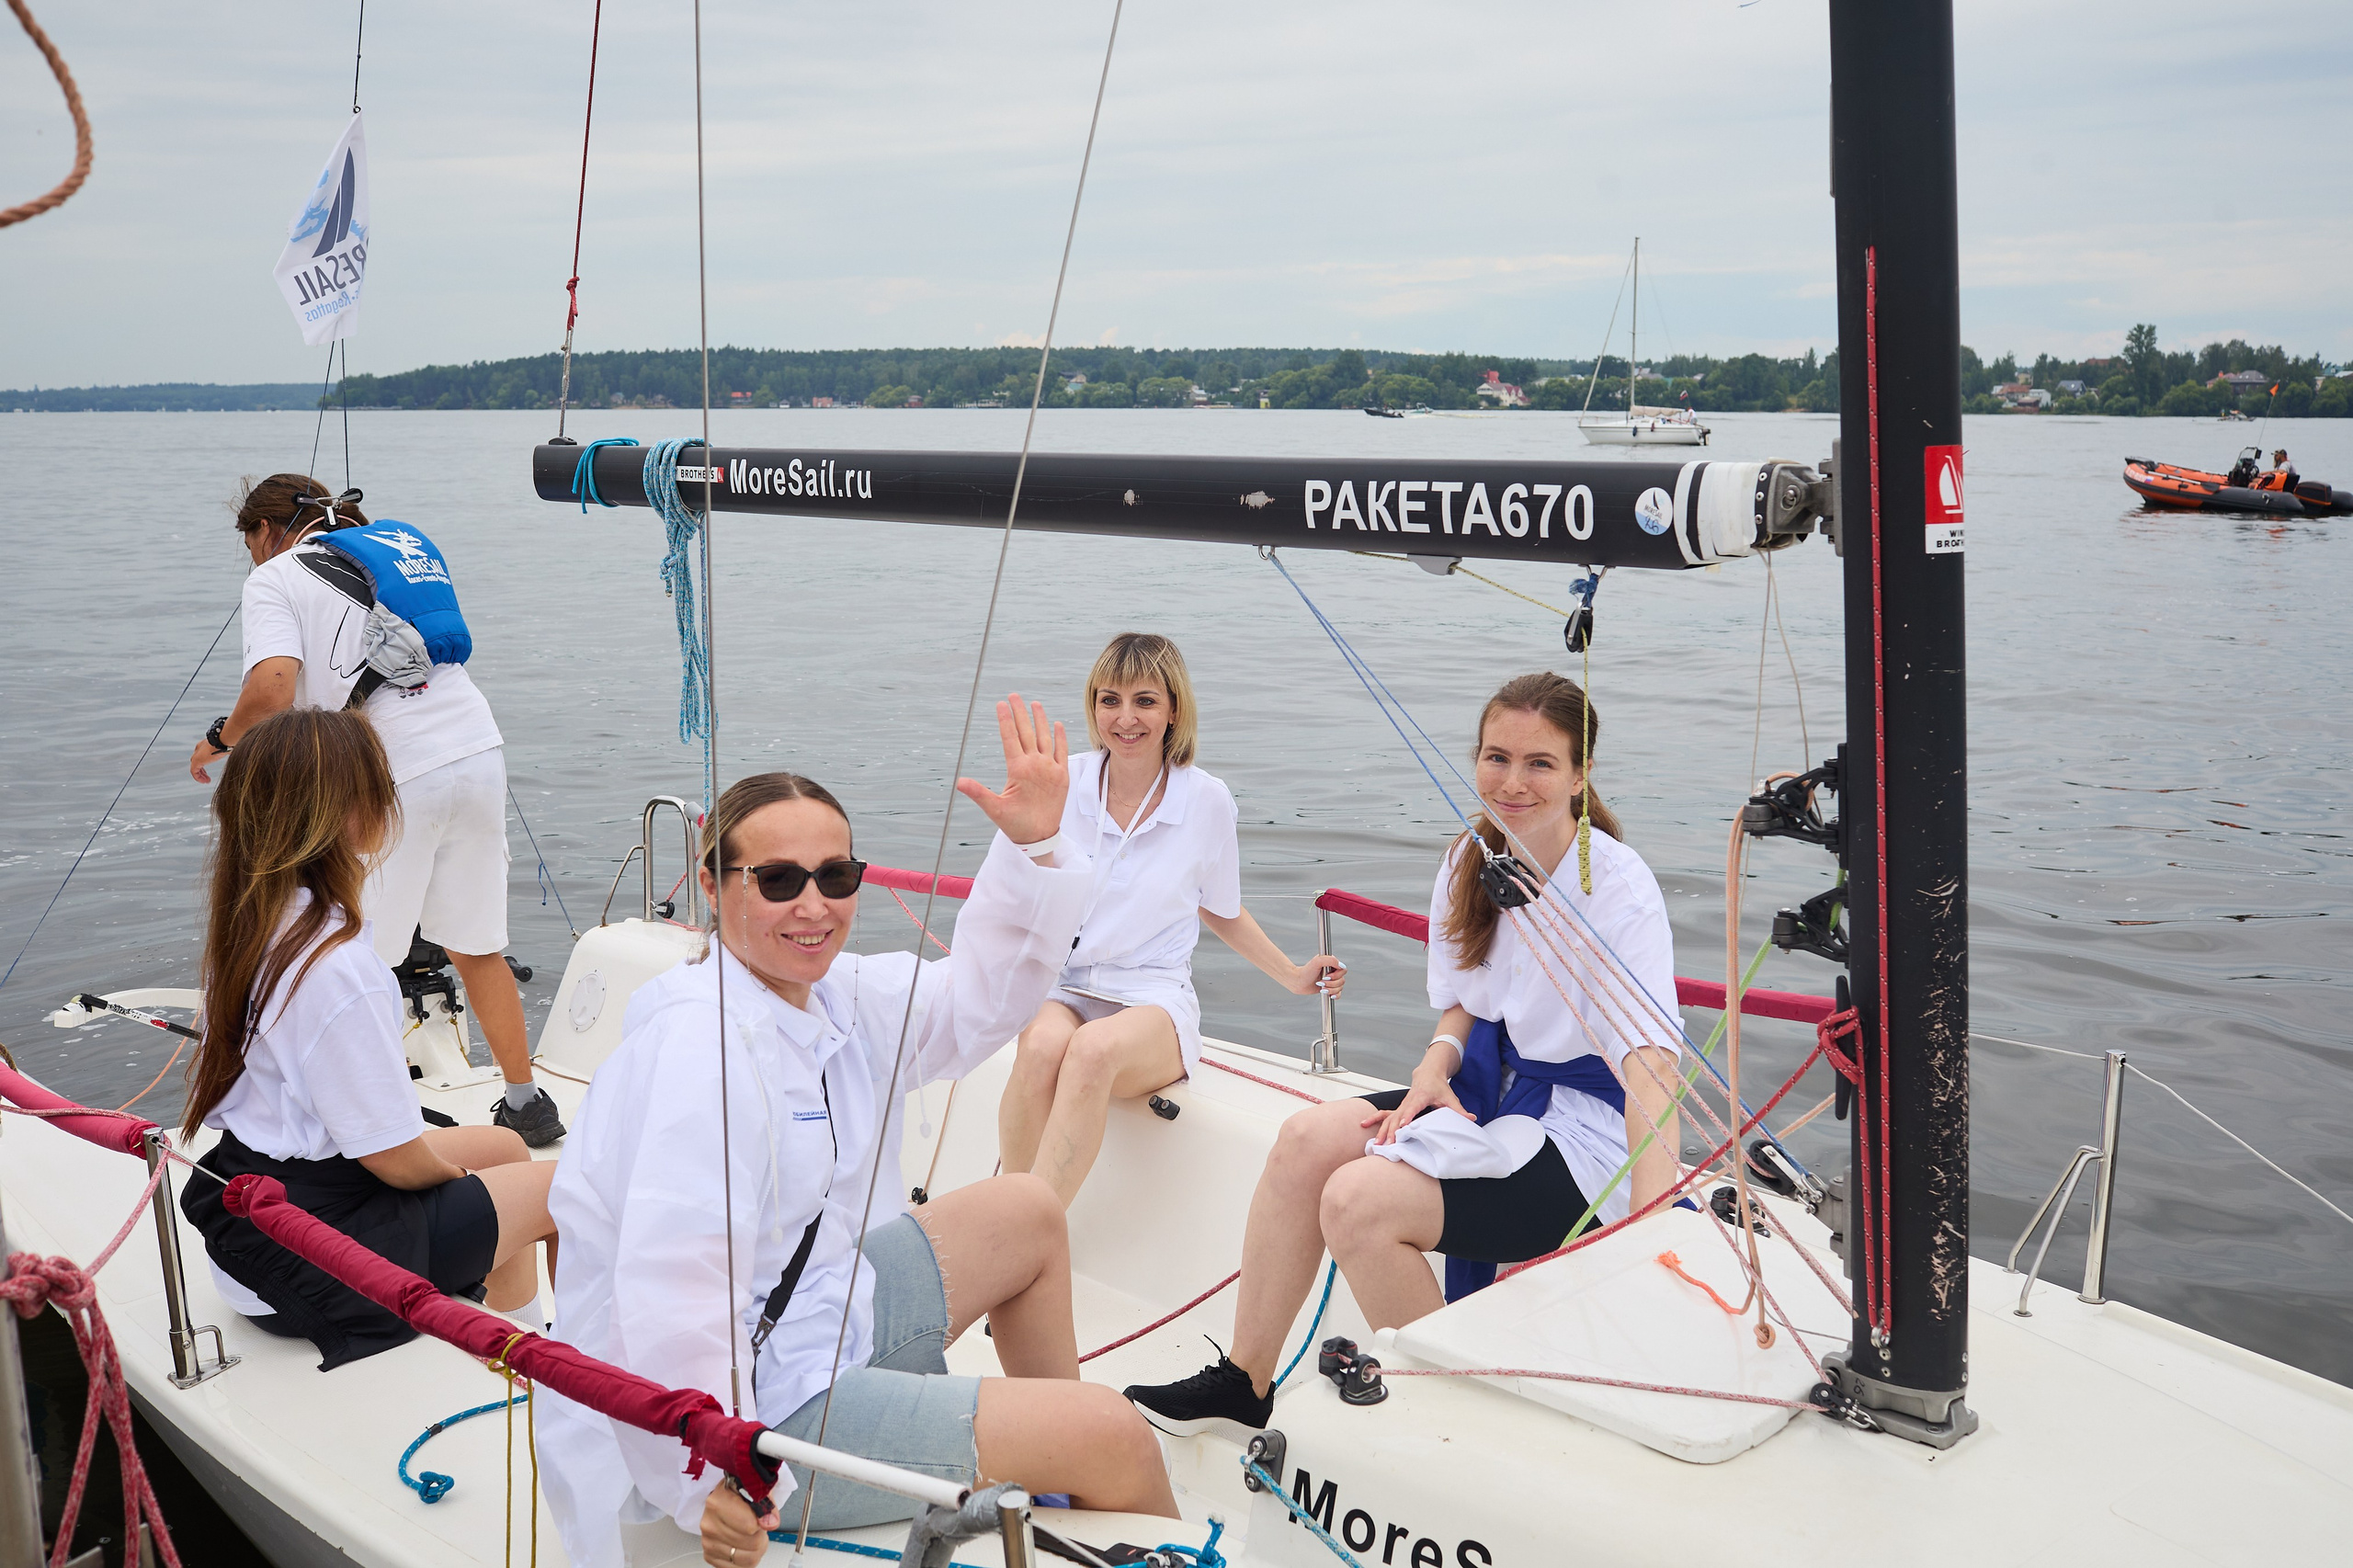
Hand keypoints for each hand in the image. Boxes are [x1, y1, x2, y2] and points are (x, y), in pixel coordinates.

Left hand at [189, 738, 226, 783]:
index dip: (205, 762)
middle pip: (196, 762)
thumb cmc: (226, 742)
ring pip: (195, 767)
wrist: (222, 740)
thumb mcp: (226, 748)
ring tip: (206, 781)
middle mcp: (199, 749)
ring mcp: (197, 755)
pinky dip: (198, 777)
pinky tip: (204, 781)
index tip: (209, 769)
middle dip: (201, 770)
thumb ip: (226, 752)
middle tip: (206, 777)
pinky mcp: (196, 761)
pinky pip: (194, 771)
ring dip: (200, 775)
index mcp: (205, 745)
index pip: (201, 755)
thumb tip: (235, 753)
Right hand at [701, 1483, 776, 1565]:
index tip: (760, 1515)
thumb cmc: (741, 1495)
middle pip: (752, 1543)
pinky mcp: (710, 1554)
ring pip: (748, 1559)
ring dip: (756, 1549)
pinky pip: (737, 1567)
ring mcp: (708, 1540)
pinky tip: (743, 1545)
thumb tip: (771, 1523)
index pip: (750, 1526)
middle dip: (761, 1536)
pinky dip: (746, 1559)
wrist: (726, 1499)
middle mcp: (709, 1523)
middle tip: (758, 1526)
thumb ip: (766, 1506)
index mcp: (718, 1502)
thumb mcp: (757, 1490)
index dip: (761, 1522)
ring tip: (752, 1536)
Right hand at [955, 693, 1068, 846]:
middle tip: (1013, 695)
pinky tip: (1056, 724)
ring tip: (1034, 704)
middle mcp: (1037, 765)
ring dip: (1039, 719)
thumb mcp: (994, 808)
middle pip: (1026, 732)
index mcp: (1019, 770)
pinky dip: (1060, 736)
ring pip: (1045, 737)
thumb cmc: (1016, 823)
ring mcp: (1052, 768)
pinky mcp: (1063, 775)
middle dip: (1019, 712)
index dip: (1004, 719)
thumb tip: (959, 781)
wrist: (1042, 837)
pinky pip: (1063, 751)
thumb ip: (978, 792)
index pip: (1009, 738)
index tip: (1000, 703)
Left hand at [1289, 956, 1346, 998]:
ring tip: (1321, 988)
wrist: (1298, 982)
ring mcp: (1331, 980)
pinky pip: (1338, 993)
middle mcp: (1332, 971)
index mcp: (1331, 963)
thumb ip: (1331, 960)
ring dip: (1331, 989)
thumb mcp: (1317, 961)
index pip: (1343, 970)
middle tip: (1321, 982)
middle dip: (1331, 983)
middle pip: (1342, 980)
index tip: (1326, 976)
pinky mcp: (1329, 988)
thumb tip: (1341, 966)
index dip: (1336, 975)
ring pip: (1340, 987)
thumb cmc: (1305, 972)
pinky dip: (1335, 995)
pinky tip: (1330, 995)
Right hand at [1363, 1051, 1465, 1145]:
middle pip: (1397, 1116)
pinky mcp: (1397, 1108)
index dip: (1407, 1117)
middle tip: (1388, 1143)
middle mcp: (1407, 1101)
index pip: (1412, 1108)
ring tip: (1377, 1143)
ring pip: (1388, 1118)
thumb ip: (1459, 1110)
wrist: (1427, 1074)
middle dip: (1391, 1130)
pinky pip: (1384, 1114)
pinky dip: (1374, 1119)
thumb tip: (1472, 1118)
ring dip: (1382, 1130)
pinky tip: (1364, 1124)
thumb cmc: (1438, 1086)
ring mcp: (1401, 1105)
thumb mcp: (1450, 1097)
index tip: (1403, 1126)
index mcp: (1420, 1097)